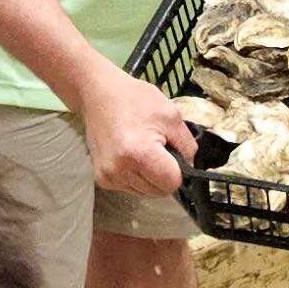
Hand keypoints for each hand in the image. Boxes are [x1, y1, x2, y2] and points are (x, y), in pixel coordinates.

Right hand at [77, 64, 195, 196]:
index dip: (178, 170)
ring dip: (150, 177)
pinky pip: (131, 188)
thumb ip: (187, 146)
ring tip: (142, 150)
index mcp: (140, 154)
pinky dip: (136, 176)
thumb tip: (190, 168)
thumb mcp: (172, 116)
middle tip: (156, 148)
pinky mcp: (101, 178)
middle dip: (163, 174)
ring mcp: (108, 177)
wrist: (98, 94)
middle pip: (159, 191)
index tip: (171, 152)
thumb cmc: (135, 100)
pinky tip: (131, 156)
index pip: (172, 183)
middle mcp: (120, 170)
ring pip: (145, 192)